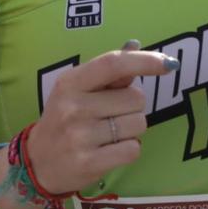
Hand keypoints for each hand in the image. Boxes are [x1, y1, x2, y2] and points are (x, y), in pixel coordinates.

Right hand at [23, 44, 177, 195]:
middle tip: (112, 115)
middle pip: (136, 98)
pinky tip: (110, 150)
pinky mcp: (89, 163)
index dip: (145, 61)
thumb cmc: (64, 119)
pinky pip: (133, 149)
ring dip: (132, 129)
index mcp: (70, 82)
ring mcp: (80, 136)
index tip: (169, 64)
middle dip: (133, 107)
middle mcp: (73, 106)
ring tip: (109, 134)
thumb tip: (135, 45)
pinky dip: (129, 149)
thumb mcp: (77, 90)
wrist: (38, 163)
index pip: (113, 63)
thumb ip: (108, 72)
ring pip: (138, 124)